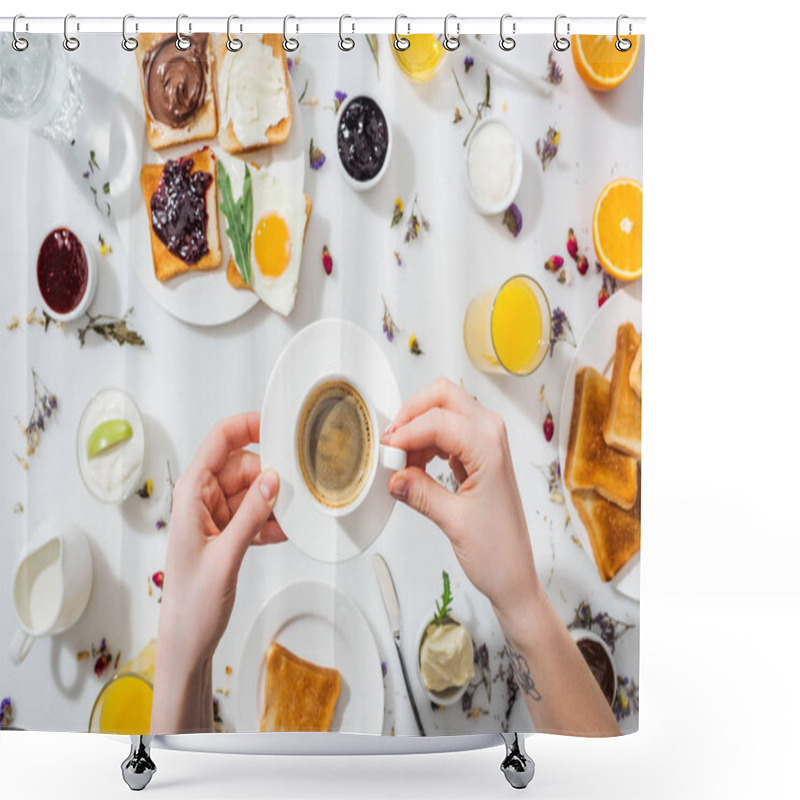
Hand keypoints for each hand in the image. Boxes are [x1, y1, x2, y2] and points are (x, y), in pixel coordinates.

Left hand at [156, 412, 284, 684]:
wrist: (187, 639)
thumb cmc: (192, 602)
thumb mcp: (225, 556)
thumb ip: (250, 514)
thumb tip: (274, 479)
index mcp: (191, 493)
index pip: (220, 441)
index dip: (248, 426)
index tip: (279, 425)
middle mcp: (202, 498)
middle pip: (245, 465)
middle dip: (270, 476)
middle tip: (295, 489)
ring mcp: (216, 514)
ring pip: (254, 489)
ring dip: (273, 502)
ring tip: (289, 517)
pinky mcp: (228, 530)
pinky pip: (255, 512)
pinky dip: (271, 521)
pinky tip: (282, 533)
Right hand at [383, 378, 538, 622]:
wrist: (515, 573)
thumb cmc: (496, 552)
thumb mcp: (452, 522)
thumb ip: (419, 492)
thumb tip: (392, 474)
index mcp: (489, 448)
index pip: (438, 421)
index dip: (406, 433)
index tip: (386, 453)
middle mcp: (491, 435)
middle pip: (443, 397)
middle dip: (411, 414)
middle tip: (391, 445)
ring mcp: (487, 441)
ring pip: (443, 410)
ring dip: (417, 429)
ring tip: (401, 464)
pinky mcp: (479, 453)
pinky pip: (447, 431)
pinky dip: (425, 441)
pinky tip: (414, 467)